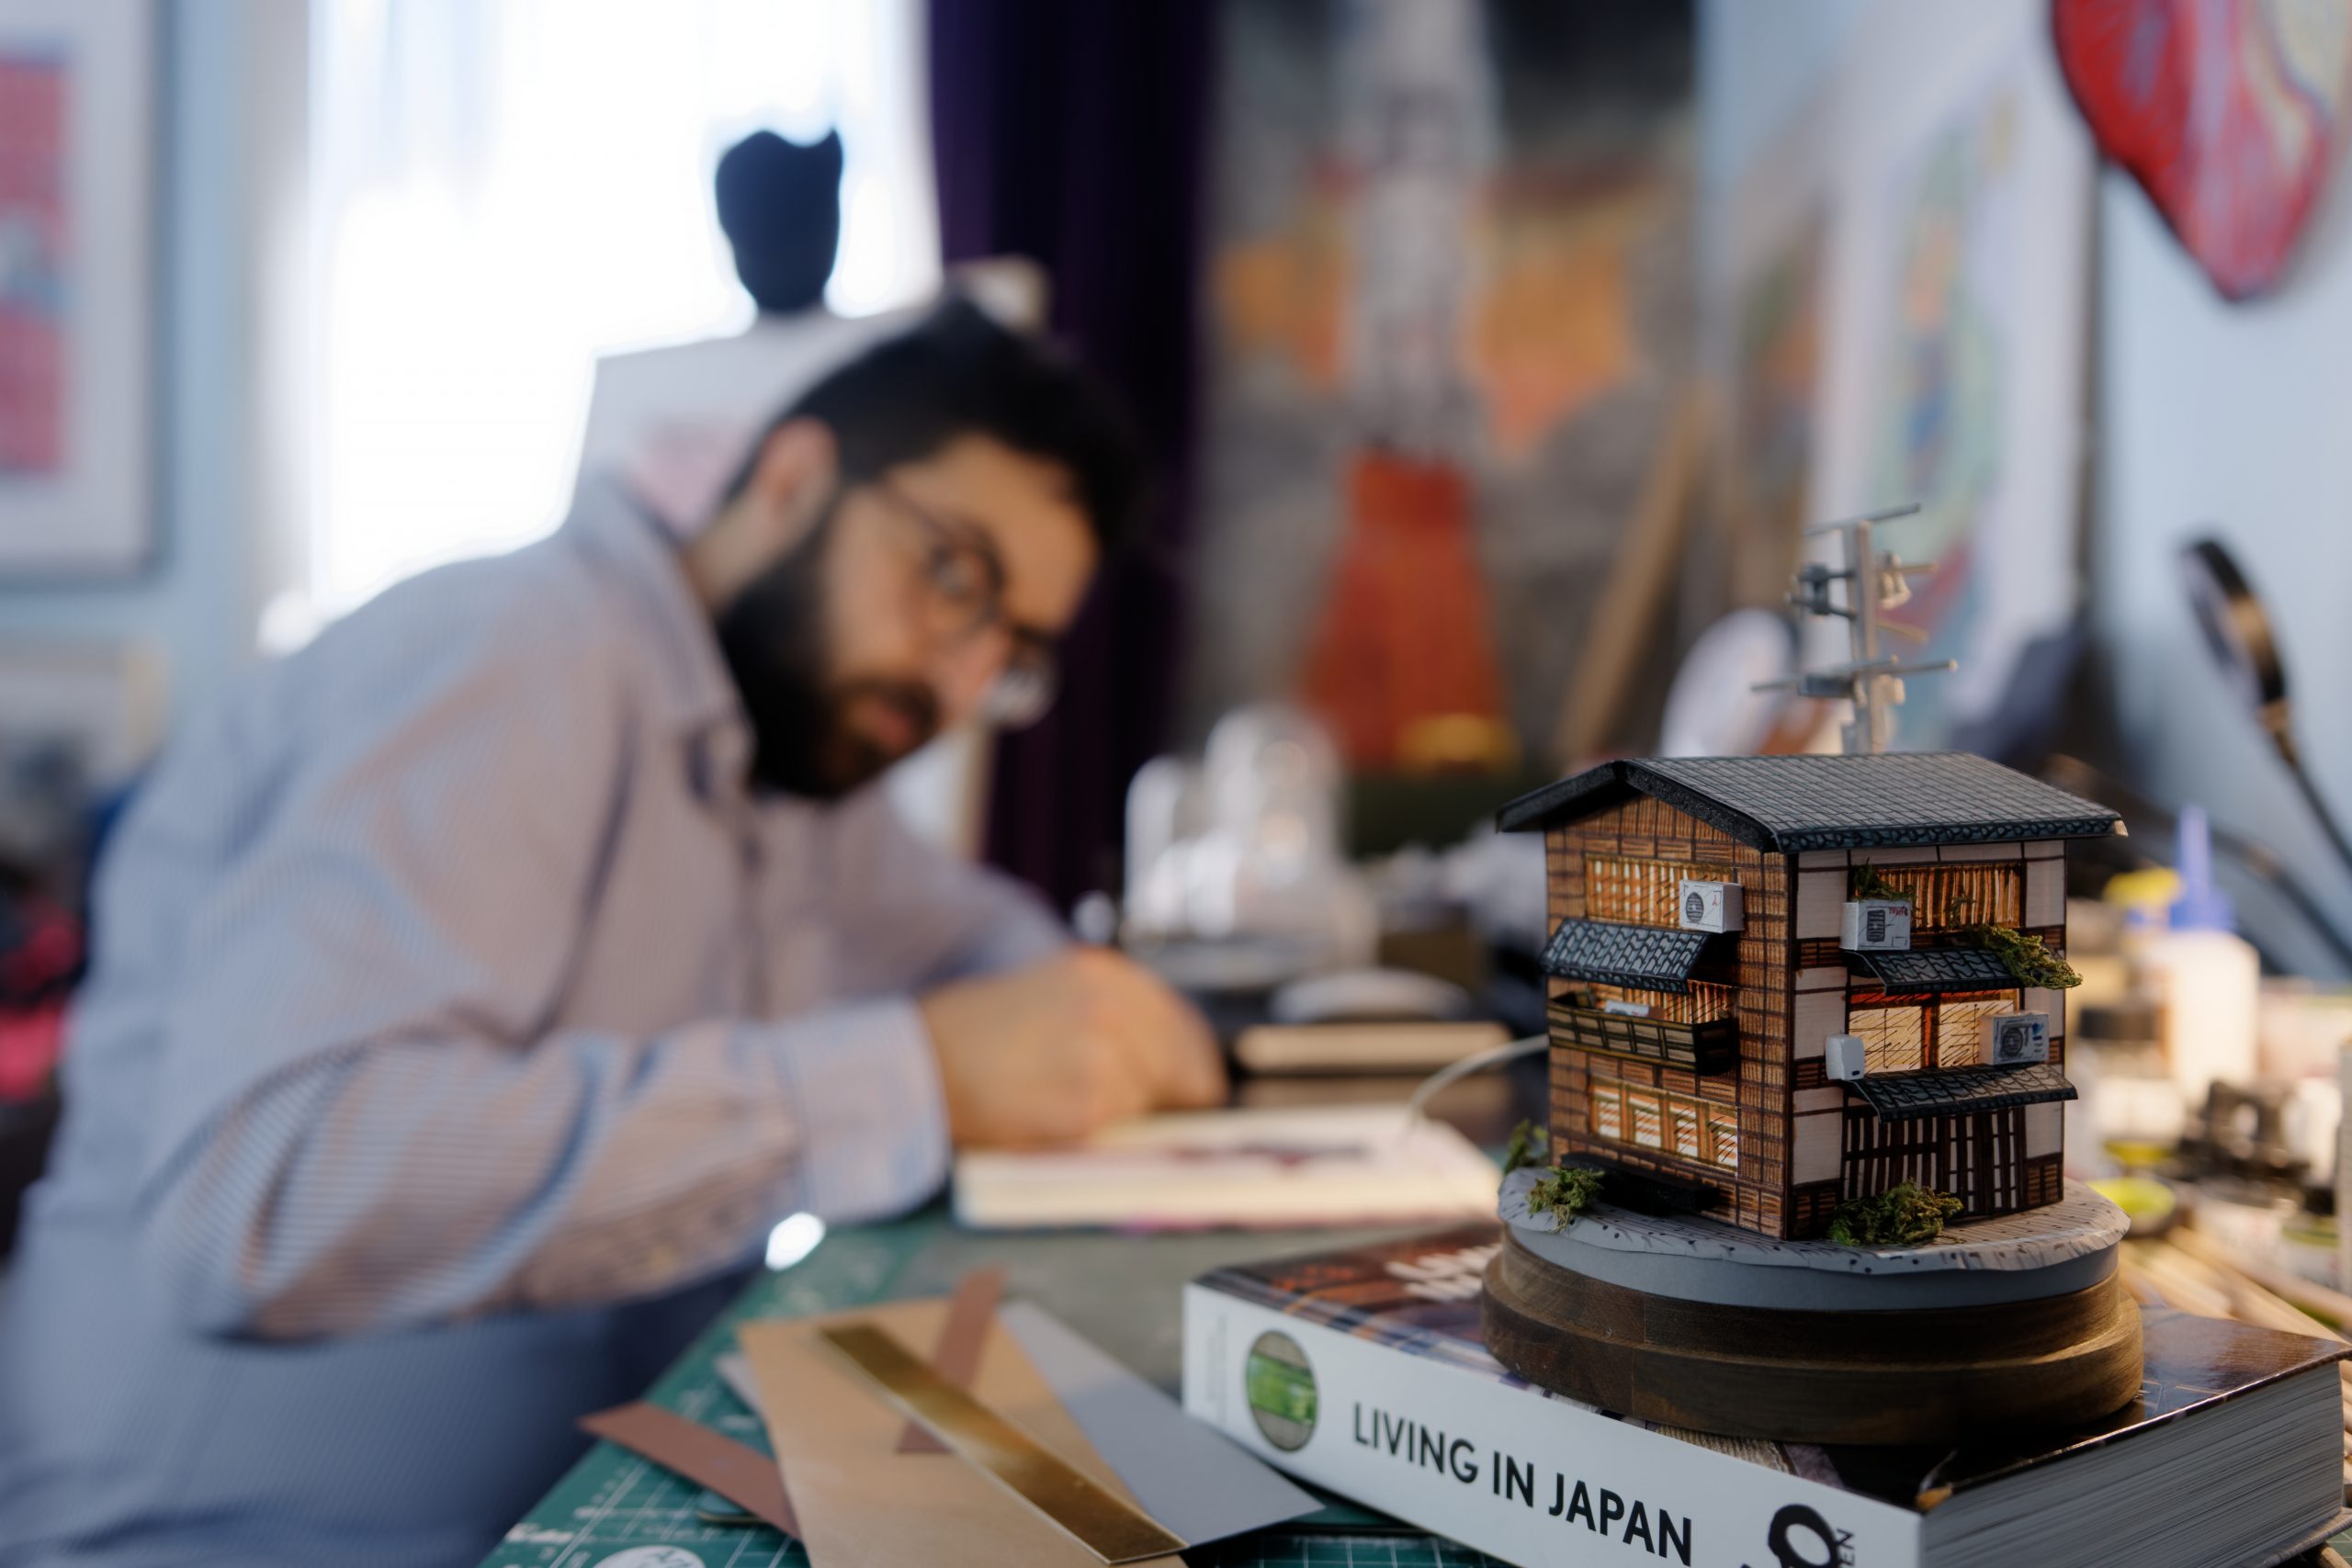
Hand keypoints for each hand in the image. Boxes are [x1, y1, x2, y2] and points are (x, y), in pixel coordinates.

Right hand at [918, 948, 1225, 1147]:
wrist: (922, 1061)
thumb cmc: (978, 1030)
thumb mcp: (1053, 989)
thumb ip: (1113, 1010)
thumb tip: (1172, 1055)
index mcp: (1105, 974)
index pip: (1182, 1025)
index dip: (1194, 1061)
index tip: (1199, 1086)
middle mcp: (1112, 1008)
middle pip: (1179, 1065)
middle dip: (1172, 1093)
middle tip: (1157, 1114)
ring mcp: (1102, 1057)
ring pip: (1147, 1099)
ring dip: (1125, 1111)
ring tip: (1071, 1103)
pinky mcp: (1086, 1106)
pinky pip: (1115, 1127)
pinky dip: (1095, 1130)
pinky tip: (1055, 1115)